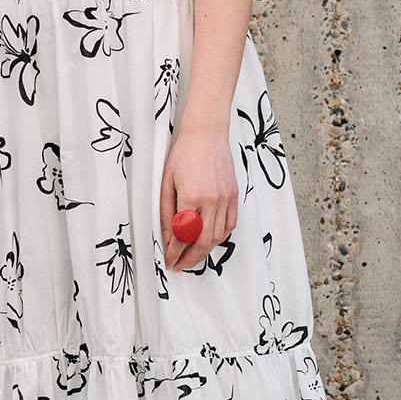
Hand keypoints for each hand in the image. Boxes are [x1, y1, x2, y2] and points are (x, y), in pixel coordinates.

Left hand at [159, 126, 237, 271]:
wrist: (207, 134)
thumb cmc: (184, 153)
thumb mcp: (166, 182)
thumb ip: (166, 212)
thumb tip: (167, 237)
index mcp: (191, 196)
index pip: (183, 235)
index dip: (175, 252)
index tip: (169, 260)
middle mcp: (212, 200)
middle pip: (203, 241)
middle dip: (190, 258)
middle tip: (180, 265)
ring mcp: (225, 199)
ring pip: (218, 236)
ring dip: (205, 251)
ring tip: (193, 257)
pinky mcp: (234, 195)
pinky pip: (230, 224)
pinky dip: (220, 237)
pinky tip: (210, 241)